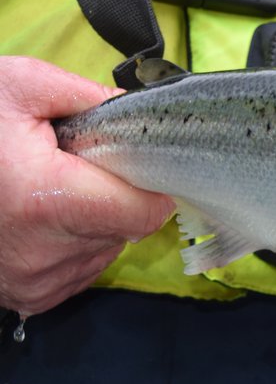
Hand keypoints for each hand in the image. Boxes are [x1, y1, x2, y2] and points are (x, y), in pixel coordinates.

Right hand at [0, 57, 174, 315]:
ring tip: (49, 192)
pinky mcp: (28, 297)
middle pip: (125, 229)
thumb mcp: (19, 86)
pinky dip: (72, 245)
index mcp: (47, 200)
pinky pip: (80, 270)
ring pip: (104, 250)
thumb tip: (139, 114)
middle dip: (114, 196)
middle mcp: (43, 253)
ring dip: (93, 221)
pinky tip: (38, 219)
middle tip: (76, 168)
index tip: (134, 164)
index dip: (148, 184)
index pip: (144, 212)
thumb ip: (88, 97)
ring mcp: (34, 282)